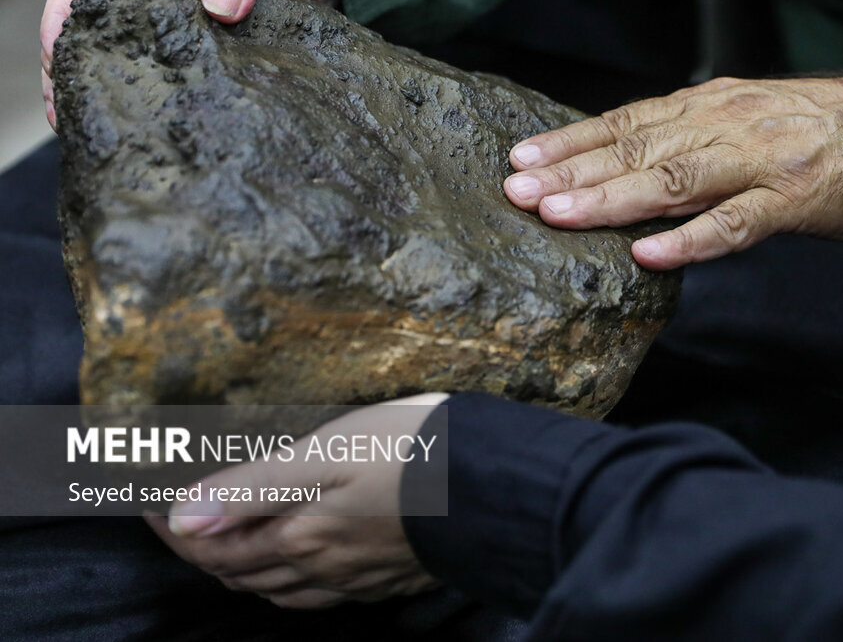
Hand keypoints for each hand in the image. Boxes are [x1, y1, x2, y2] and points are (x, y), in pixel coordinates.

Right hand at [40, 0, 335, 129]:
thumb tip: (218, 4)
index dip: (61, 13)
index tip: (58, 55)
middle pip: (86, 12)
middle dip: (67, 56)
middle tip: (62, 105)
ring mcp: (163, 5)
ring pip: (111, 39)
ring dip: (92, 75)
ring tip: (78, 120)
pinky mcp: (184, 34)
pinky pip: (146, 57)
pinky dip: (131, 83)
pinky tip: (128, 115)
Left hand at [147, 394, 446, 608]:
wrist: (494, 486)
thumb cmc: (413, 453)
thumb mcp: (327, 452)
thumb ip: (253, 486)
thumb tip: (183, 516)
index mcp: (299, 531)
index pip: (212, 542)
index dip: (170, 526)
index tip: (142, 502)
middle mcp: (321, 563)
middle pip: (241, 570)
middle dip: (200, 549)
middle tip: (176, 521)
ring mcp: (357, 576)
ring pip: (280, 588)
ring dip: (243, 572)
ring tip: (226, 548)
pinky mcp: (391, 578)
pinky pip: (324, 595)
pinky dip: (293, 586)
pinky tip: (301, 573)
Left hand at [502, 73, 842, 270]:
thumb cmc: (838, 126)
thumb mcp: (758, 112)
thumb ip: (702, 132)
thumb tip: (639, 156)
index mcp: (717, 105)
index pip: (629, 121)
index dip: (572, 141)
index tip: (521, 160)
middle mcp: (730, 125)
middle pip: (638, 148)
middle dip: (573, 172)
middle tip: (515, 192)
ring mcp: (763, 162)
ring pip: (674, 179)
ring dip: (612, 199)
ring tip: (559, 216)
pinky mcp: (797, 200)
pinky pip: (737, 223)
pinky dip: (691, 240)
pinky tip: (651, 255)